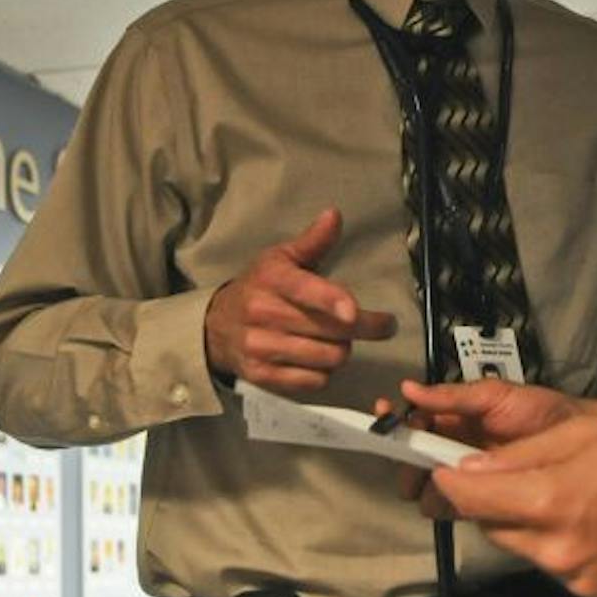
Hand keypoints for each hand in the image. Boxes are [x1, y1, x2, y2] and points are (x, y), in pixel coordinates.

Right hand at [203, 208, 395, 393]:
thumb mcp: (281, 258)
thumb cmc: (260, 286)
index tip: (353, 310)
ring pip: (327, 357)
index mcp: (271, 278)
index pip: (303, 289)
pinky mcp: (262, 376)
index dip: (330, 300)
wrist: (215, 325)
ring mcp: (260, 347)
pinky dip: (325, 372)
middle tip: (381, 325)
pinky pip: (313, 381)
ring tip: (339, 340)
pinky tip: (319, 359)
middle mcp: (262, 312)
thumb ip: (312, 241)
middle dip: (365, 327)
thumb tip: (334, 215)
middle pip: (329, 328)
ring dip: (343, 350)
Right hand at [381, 380, 592, 517]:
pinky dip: (443, 502)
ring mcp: (469, 478)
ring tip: (433, 473)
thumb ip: (453, 396)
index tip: (385, 420)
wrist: (582, 441)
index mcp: (456, 421)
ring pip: (429, 487)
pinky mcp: (485, 502)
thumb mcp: (496, 395)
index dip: (398, 424)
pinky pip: (453, 507)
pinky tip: (450, 492)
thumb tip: (409, 389)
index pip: (415, 425)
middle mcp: (456, 450)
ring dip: (422, 482)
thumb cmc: (542, 412)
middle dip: (406, 459)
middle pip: (414, 461)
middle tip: (412, 456)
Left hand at [432, 416, 596, 596]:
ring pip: (530, 551)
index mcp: (553, 503)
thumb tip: (468, 471)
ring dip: (536, 528)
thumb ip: (518, 458)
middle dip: (499, 503)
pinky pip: (562, 572)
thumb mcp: (581, 434)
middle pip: (497, 529)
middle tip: (525, 479)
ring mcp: (581, 581)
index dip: (451, 482)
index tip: (443, 472)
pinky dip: (568, 551)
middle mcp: (561, 552)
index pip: (471, 500)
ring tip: (578, 501)